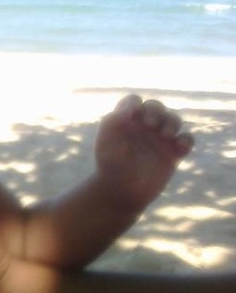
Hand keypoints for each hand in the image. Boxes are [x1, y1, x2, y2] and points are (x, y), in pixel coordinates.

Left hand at [95, 95, 193, 212]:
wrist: (120, 191)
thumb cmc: (109, 165)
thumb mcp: (106, 141)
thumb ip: (113, 120)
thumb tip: (131, 108)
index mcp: (125, 120)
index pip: (134, 101)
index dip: (135, 103)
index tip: (132, 115)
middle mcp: (143, 127)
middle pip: (156, 106)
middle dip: (156, 111)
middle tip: (150, 125)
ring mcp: (159, 139)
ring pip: (173, 119)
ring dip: (172, 122)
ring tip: (165, 136)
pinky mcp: (172, 153)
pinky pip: (186, 139)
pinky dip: (186, 140)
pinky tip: (178, 148)